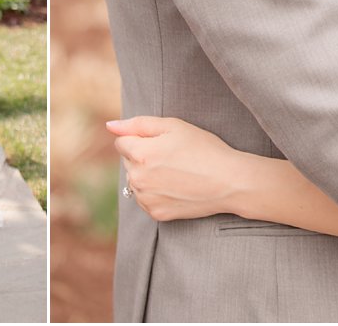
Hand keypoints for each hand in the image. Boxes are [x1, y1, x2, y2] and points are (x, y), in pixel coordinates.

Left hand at [107, 115, 241, 221]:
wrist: (228, 182)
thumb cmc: (203, 148)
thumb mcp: (173, 126)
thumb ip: (138, 124)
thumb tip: (110, 126)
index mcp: (140, 154)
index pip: (121, 142)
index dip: (141, 138)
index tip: (162, 142)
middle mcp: (138, 179)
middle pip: (128, 161)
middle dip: (142, 155)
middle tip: (172, 156)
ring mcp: (146, 199)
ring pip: (135, 181)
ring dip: (147, 174)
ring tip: (175, 171)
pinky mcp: (156, 214)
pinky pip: (145, 198)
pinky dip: (155, 192)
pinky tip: (175, 186)